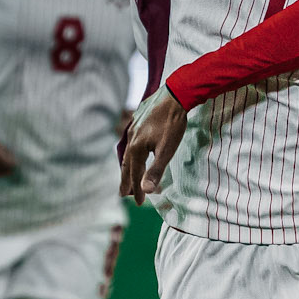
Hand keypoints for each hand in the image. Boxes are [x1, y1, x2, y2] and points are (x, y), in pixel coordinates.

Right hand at [120, 86, 187, 203]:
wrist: (175, 95)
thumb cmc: (173, 124)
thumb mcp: (167, 149)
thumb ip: (156, 170)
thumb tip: (147, 190)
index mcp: (136, 147)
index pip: (135, 174)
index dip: (137, 189)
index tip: (140, 203)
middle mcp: (131, 138)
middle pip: (126, 165)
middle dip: (126, 180)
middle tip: (123, 194)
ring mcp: (133, 129)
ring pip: (128, 153)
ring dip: (127, 167)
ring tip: (126, 176)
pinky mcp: (137, 121)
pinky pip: (131, 143)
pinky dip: (131, 154)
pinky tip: (134, 152)